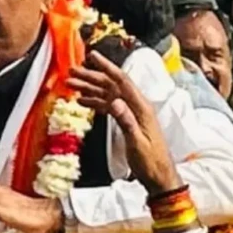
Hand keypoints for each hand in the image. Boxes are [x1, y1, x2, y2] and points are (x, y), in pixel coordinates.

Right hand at [67, 51, 178, 196]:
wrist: (160, 176)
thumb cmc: (151, 162)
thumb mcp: (137, 142)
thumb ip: (126, 121)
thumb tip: (114, 101)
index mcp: (141, 107)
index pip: (122, 81)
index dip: (107, 67)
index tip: (92, 56)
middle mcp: (137, 106)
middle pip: (112, 85)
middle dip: (92, 76)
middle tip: (73, 72)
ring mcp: (132, 113)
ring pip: (108, 95)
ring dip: (90, 88)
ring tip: (72, 84)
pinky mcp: (127, 121)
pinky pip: (109, 107)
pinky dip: (95, 102)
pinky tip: (82, 101)